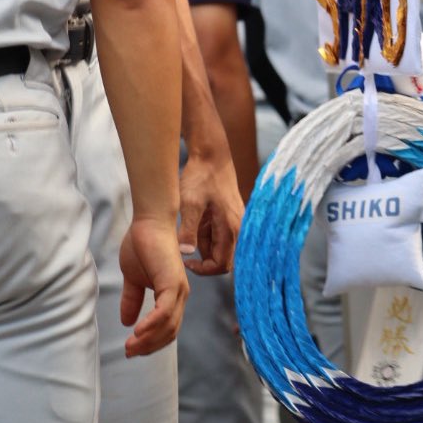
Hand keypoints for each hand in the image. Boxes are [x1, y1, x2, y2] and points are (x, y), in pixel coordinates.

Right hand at [119, 215, 189, 356]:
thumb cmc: (142, 244)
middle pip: (168, 333)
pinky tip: (137, 332)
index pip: (166, 329)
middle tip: (129, 352)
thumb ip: (132, 299)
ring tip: (130, 346)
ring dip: (148, 340)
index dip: (150, 342)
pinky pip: (164, 312)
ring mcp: (178, 290)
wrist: (148, 221)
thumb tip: (125, 321)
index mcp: (172, 295)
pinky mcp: (173, 282)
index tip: (131, 349)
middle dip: (148, 346)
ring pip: (168, 326)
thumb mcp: (133, 278)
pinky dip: (152, 325)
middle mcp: (179, 295)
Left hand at [177, 145, 242, 276]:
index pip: (222, 265)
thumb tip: (185, 254)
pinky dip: (205, 235)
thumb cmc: (201, 176)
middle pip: (223, 259)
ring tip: (186, 232)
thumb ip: (188, 230)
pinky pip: (218, 234)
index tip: (186, 262)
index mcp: (231, 227)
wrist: (210, 152)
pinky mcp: (228, 214)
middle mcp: (238, 226)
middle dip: (204, 260)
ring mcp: (234, 220)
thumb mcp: (189, 203)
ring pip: (220, 246)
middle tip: (184, 253)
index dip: (204, 270)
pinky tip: (192, 222)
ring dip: (203, 246)